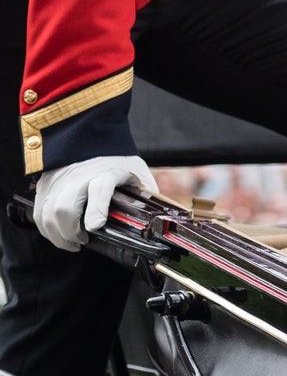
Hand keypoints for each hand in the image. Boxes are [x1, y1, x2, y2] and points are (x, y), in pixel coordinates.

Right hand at [33, 155, 155, 251]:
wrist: (89, 133)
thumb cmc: (117, 158)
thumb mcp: (138, 172)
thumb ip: (146, 193)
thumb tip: (159, 217)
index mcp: (107, 172)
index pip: (99, 189)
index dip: (96, 210)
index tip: (94, 227)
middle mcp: (79, 176)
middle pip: (64, 208)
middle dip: (70, 232)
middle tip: (81, 242)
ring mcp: (59, 179)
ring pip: (47, 212)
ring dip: (57, 233)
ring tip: (70, 242)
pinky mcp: (46, 182)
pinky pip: (38, 209)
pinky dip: (45, 226)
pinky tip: (57, 233)